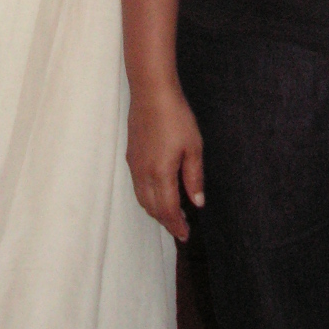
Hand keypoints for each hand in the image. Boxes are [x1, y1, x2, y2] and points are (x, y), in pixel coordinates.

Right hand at [127, 83, 203, 241]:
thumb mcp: (193, 147)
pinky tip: (159, 192)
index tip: (185, 235)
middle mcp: (143, 173)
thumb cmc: (176, 117)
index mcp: (161, 173)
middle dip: (166, 222)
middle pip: (152, 208)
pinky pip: (137, 186)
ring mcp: (134, 165)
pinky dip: (147, 197)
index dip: (177, 225)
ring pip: (142, 199)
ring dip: (156, 211)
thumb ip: (194, 178)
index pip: (168, 209)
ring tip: (171, 213)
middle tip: (181, 227)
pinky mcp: (131, 156)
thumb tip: (197, 202)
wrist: (151, 92)